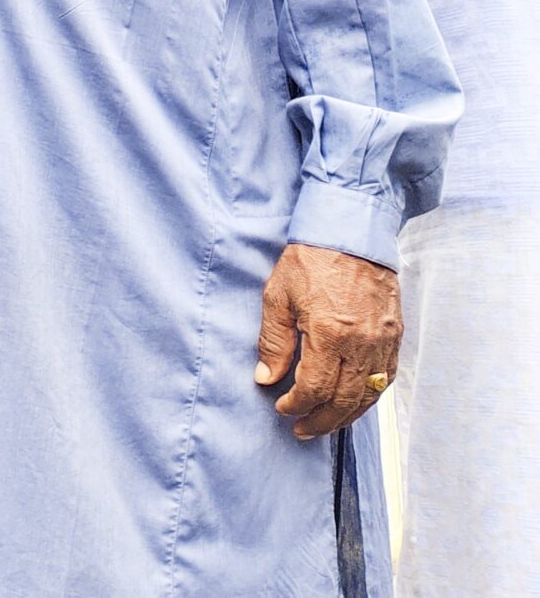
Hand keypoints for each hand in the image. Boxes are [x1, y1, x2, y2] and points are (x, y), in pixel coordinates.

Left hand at [256, 242, 401, 439]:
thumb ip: (273, 341)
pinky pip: (386, 378)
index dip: (298, 406)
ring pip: (369, 394)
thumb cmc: (311, 260)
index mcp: (330, 333)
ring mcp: (384, 341)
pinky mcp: (396, 335)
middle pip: (345, 400)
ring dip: (347, 416)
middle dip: (322, 421)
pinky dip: (369, 396)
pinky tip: (353, 402)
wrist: (351, 233)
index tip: (283, 410)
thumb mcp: (277, 297)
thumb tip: (266, 377)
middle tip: (302, 430)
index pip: (315, 388)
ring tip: (325, 424)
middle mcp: (362, 343)